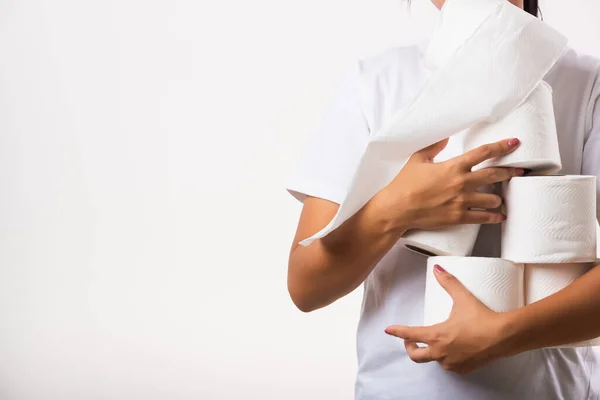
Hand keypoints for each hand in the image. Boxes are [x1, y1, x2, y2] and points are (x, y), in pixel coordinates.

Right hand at [375, 138, 523, 231]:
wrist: (398, 208)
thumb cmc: (405, 183)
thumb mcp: (418, 159)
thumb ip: (434, 147)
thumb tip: (446, 138)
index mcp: (453, 166)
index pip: (484, 153)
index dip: (501, 146)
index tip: (514, 143)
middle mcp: (461, 183)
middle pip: (495, 174)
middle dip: (511, 171)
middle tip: (521, 171)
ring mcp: (461, 201)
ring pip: (493, 198)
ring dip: (500, 197)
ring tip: (502, 197)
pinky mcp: (458, 217)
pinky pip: (483, 217)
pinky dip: (495, 217)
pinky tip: (500, 216)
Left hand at [384, 265, 511, 374]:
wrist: (503, 337)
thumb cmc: (482, 318)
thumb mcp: (462, 297)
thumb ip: (448, 282)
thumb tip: (437, 269)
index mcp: (436, 335)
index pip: (410, 334)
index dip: (397, 331)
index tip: (388, 330)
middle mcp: (441, 352)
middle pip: (416, 356)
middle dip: (410, 347)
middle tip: (410, 340)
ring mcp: (452, 363)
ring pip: (434, 360)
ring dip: (431, 352)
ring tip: (436, 341)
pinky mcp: (463, 369)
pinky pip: (449, 365)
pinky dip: (446, 358)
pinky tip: (452, 350)